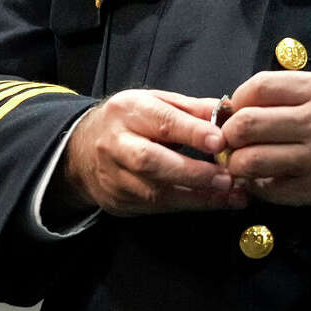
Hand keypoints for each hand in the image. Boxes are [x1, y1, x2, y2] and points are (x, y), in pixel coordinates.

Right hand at [53, 89, 246, 218]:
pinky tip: (213, 203)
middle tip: (226, 178)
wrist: (82, 150)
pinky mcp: (118, 202)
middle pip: (151, 161)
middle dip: (191, 172)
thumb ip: (192, 108)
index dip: (192, 132)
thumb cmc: (131, 120)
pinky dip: (187, 206)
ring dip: (195, 197)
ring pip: (153, 192)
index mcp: (129, 111)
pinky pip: (154, 208)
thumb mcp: (156, 102)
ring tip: (229, 196)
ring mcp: (114, 177)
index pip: (162, 122)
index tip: (220, 142)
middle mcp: (116, 144)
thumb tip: (229, 112)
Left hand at [222, 71, 310, 212]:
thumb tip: (250, 100)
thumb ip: (299, 91)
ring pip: (250, 161)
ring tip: (246, 162)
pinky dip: (258, 187)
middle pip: (246, 124)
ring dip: (239, 163)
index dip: (238, 99)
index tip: (239, 108)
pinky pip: (269, 190)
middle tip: (235, 139)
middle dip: (230, 133)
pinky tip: (265, 180)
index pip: (259, 87)